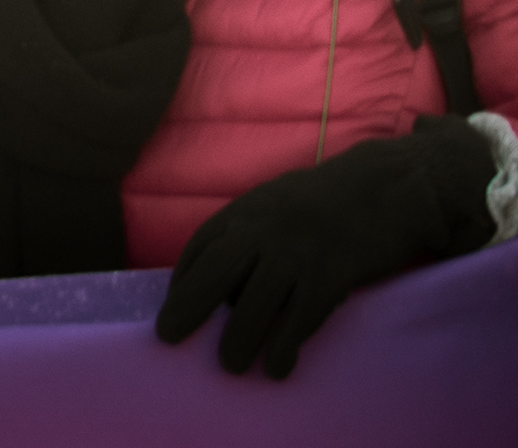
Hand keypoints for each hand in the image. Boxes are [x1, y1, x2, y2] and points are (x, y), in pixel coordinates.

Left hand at [156, 117, 499, 377]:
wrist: (386, 187)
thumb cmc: (326, 198)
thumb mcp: (271, 202)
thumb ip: (246, 230)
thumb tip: (223, 272)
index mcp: (244, 212)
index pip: (199, 248)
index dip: (181, 281)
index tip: (172, 307)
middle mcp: (262, 232)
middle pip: (214, 274)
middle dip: (189, 307)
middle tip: (169, 337)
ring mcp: (295, 255)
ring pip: (255, 303)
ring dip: (238, 338)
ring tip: (231, 366)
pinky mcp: (329, 276)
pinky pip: (300, 317)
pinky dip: (285, 344)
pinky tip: (278, 367)